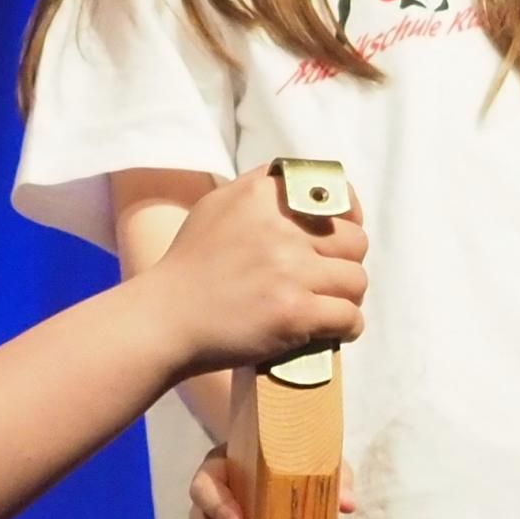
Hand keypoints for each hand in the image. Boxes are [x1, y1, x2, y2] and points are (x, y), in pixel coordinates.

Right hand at [131, 168, 364, 380]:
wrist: (163, 320)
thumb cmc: (189, 267)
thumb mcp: (216, 207)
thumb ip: (258, 189)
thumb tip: (304, 187)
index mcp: (261, 196)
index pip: (332, 193)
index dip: (348, 213)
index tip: (344, 230)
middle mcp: (280, 229)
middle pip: (354, 240)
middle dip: (345, 262)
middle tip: (326, 280)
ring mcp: (290, 271)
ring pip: (356, 281)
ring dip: (346, 297)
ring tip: (328, 307)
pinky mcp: (294, 313)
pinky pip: (349, 317)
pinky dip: (346, 327)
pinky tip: (329, 331)